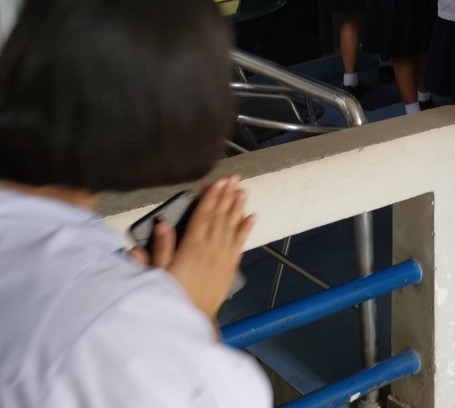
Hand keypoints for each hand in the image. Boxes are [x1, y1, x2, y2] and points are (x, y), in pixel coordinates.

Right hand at [160, 176, 255, 318]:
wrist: (191, 321)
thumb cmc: (171, 298)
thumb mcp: (158, 275)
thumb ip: (161, 249)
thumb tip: (162, 225)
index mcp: (193, 247)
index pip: (204, 215)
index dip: (211, 197)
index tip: (219, 181)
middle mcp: (212, 249)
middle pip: (220, 216)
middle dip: (227, 195)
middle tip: (234, 178)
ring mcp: (224, 257)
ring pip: (232, 226)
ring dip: (238, 207)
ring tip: (243, 190)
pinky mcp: (230, 267)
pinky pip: (240, 243)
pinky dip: (246, 229)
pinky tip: (252, 217)